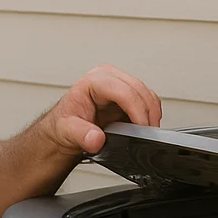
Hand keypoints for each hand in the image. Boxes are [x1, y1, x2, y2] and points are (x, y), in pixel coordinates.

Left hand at [40, 64, 162, 155]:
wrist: (66, 130)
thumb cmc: (65, 126)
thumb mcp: (66, 131)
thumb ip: (80, 135)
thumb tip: (96, 138)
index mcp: (93, 81)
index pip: (124, 91)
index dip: (137, 110)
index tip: (142, 129)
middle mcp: (108, 78)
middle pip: (139, 90)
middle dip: (147, 113)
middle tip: (147, 135)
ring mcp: (120, 84)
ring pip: (147, 94)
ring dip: (152, 113)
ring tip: (146, 133)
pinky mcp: (128, 95)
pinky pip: (148, 100)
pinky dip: (151, 114)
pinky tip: (144, 127)